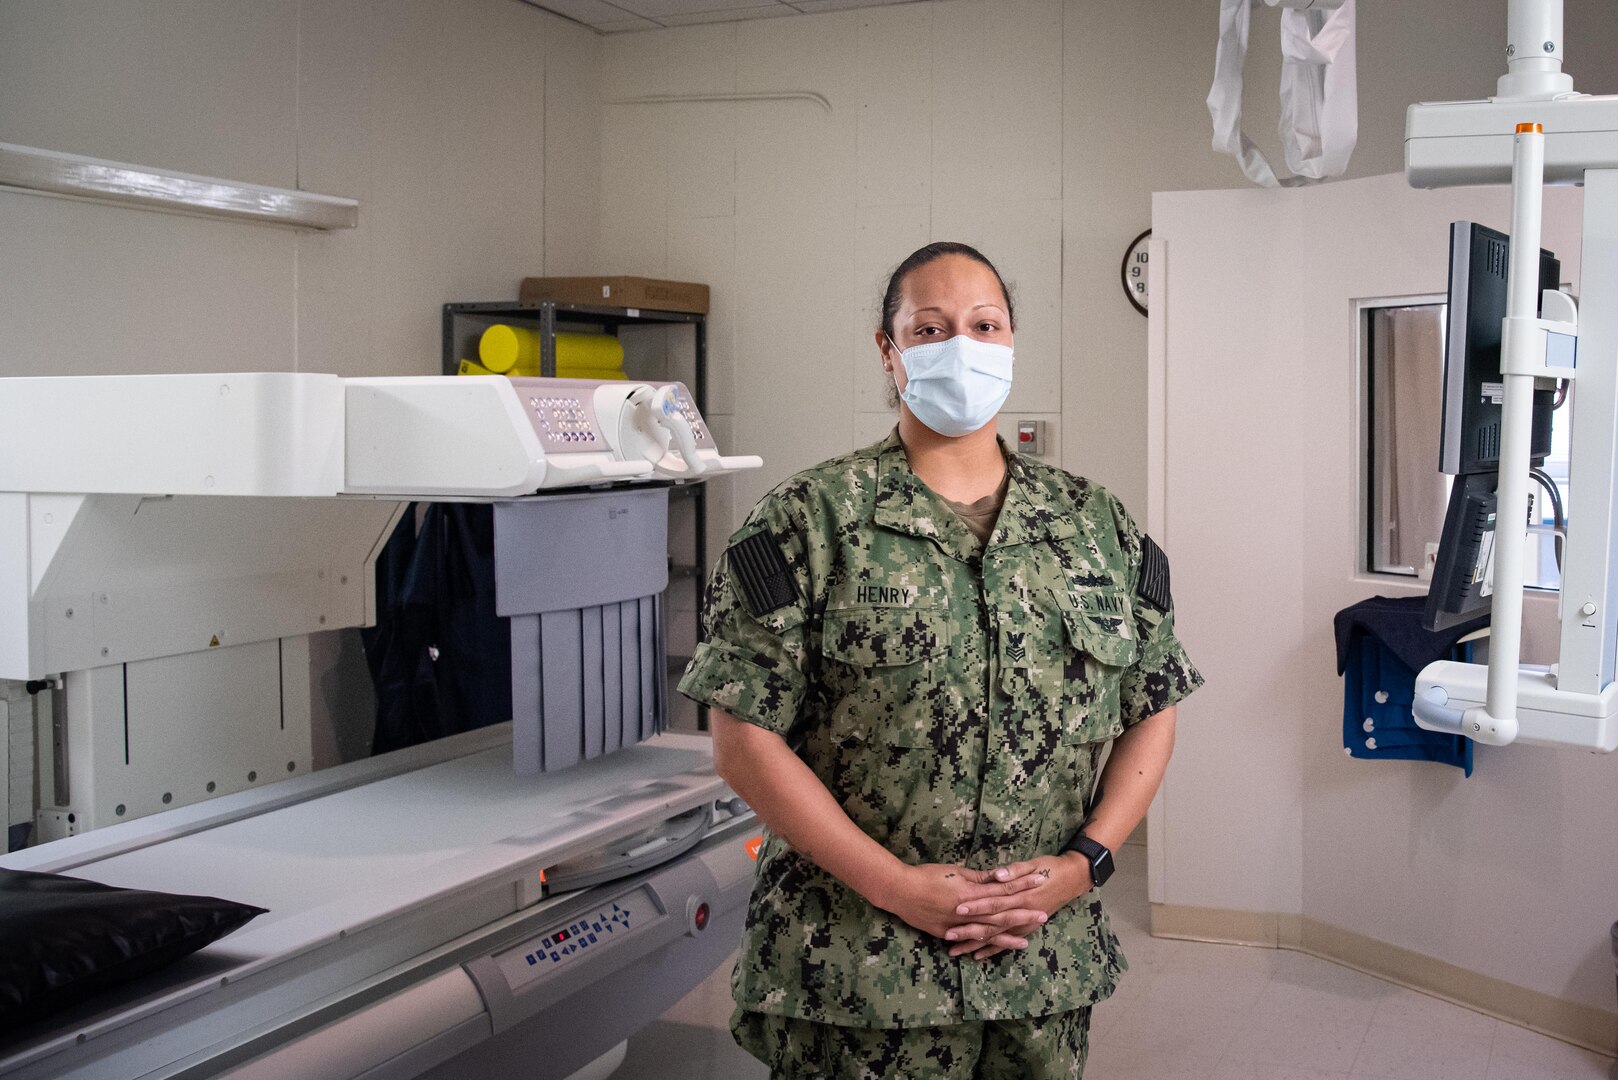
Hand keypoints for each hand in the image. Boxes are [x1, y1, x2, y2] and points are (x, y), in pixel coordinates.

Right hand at [874, 862, 1052, 943]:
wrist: (900, 891)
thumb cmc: (927, 875)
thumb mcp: (955, 871)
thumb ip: (978, 878)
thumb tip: (998, 878)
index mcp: (970, 892)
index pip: (1003, 888)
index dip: (1023, 885)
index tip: (1039, 880)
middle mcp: (967, 911)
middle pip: (1001, 914)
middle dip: (1023, 914)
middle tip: (1043, 915)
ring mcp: (957, 925)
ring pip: (987, 932)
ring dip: (1008, 937)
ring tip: (1026, 941)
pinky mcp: (947, 934)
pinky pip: (969, 942)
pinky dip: (982, 947)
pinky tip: (994, 951)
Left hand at [945, 852, 1093, 960]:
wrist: (1072, 879)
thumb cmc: (1049, 867)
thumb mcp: (1032, 864)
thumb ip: (1014, 871)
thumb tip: (998, 875)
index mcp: (1020, 895)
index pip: (993, 902)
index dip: (976, 906)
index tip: (957, 909)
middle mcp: (1020, 913)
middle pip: (990, 923)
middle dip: (968, 930)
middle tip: (947, 935)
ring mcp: (1023, 924)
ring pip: (995, 937)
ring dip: (974, 944)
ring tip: (954, 951)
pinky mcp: (1025, 929)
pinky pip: (1006, 942)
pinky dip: (991, 949)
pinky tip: (976, 955)